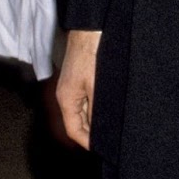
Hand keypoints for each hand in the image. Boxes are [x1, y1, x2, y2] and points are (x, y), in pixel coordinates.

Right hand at [56, 29, 101, 148]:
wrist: (91, 30)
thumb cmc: (92, 55)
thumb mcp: (96, 87)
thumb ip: (96, 110)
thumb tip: (99, 130)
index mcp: (67, 99)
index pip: (73, 130)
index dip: (86, 142)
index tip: (101, 149)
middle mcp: (67, 95)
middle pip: (76, 122)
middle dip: (91, 133)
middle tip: (109, 142)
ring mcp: (73, 87)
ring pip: (82, 112)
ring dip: (94, 121)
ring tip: (112, 128)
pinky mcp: (80, 79)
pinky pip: (86, 100)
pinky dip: (96, 108)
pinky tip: (109, 109)